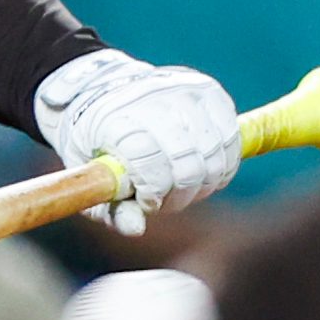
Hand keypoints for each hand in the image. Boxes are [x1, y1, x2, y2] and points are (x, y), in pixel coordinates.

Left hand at [34, 49, 240, 236]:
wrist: (103, 90)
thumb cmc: (95, 143)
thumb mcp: (89, 179)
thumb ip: (111, 208)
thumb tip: (137, 230)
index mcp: (115, 119)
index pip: (149, 165)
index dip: (153, 193)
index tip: (144, 201)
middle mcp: (153, 99)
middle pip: (188, 166)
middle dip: (178, 195)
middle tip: (163, 199)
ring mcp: (184, 91)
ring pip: (214, 157)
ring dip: (201, 183)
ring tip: (181, 185)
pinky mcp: (209, 90)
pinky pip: (231, 141)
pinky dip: (220, 165)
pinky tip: (202, 170)